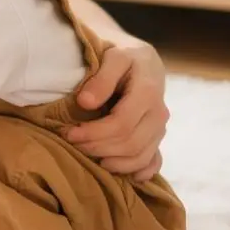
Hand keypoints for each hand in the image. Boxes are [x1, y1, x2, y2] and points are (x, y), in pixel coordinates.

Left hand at [64, 40, 168, 180]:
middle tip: (72, 143)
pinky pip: (153, 161)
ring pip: (140, 156)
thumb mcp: (113, 56)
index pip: (121, 124)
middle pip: (130, 143)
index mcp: (148, 92)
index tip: (69, 133)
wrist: (141, 59)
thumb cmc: (122, 55)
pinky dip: (139, 171)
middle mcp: (159, 113)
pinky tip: (121, 174)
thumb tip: (86, 103)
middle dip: (97, 147)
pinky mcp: (157, 136)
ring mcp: (160, 128)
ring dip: (113, 162)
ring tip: (89, 157)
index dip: (93, 133)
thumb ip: (101, 78)